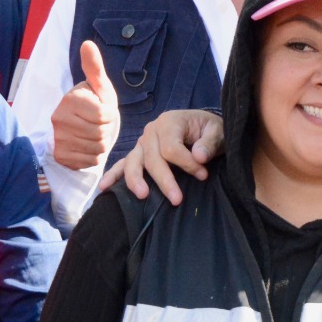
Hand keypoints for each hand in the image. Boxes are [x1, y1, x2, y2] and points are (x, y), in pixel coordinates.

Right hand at [50, 40, 120, 170]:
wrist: (77, 128)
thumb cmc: (94, 103)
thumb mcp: (99, 86)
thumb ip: (94, 67)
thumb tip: (87, 43)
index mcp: (70, 99)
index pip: (104, 115)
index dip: (110, 114)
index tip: (104, 110)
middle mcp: (59, 118)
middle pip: (102, 133)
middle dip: (107, 130)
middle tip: (100, 124)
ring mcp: (58, 138)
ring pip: (98, 148)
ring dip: (103, 143)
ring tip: (95, 133)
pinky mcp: (61, 155)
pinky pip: (91, 161)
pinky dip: (95, 156)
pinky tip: (89, 145)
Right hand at [99, 109, 223, 203]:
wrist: (203, 127)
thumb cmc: (210, 130)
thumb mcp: (217, 132)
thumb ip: (209, 143)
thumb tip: (199, 156)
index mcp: (169, 121)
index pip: (171, 147)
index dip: (187, 164)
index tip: (203, 175)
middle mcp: (151, 131)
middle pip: (152, 158)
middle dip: (164, 180)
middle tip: (178, 200)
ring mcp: (142, 143)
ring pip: (134, 162)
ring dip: (136, 180)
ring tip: (143, 196)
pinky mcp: (139, 154)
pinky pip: (124, 164)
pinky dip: (113, 175)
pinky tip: (104, 188)